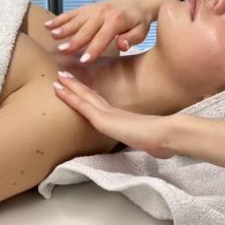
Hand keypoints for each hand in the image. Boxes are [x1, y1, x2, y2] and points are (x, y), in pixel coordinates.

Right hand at [46, 0, 169, 62]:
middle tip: (62, 52)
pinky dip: (60, 18)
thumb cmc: (139, 21)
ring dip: (64, 28)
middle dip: (74, 41)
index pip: (103, 37)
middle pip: (86, 29)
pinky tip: (48, 25)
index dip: (93, 49)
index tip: (83, 61)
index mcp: (117, 20)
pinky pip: (72, 13)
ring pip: (76, 19)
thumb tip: (122, 45)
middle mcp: (103, 13)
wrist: (137, 1)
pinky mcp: (88, 7)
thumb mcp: (141, 31)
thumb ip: (132, 39)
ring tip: (52, 36)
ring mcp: (94, 9)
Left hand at [53, 72, 177, 157]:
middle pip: (92, 96)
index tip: (79, 88)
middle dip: (77, 86)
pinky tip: (59, 90)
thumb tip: (157, 149)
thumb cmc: (162, 140)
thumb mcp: (151, 141)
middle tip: (63, 74)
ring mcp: (108, 114)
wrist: (166, 135)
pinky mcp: (103, 119)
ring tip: (58, 76)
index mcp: (123, 118)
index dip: (89, 95)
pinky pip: (82, 106)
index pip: (102, 104)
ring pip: (85, 97)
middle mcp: (114, 112)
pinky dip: (69, 97)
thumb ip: (149, 141)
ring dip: (71, 87)